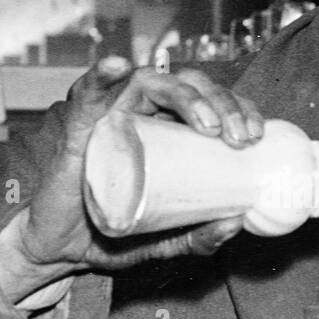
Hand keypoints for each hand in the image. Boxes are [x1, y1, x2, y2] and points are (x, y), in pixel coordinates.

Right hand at [0, 56, 264, 298]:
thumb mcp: (167, 241)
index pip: (212, 104)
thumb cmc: (114, 235)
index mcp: (168, 131)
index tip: (257, 137)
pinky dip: (100, 75)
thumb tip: (237, 225)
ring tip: (208, 125)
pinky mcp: (77, 128)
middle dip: (223, 104)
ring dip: (187, 96)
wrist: (61, 252)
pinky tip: (116, 67)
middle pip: (190, 88)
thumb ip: (198, 237)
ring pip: (153, 82)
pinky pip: (86, 93)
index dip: (240, 109)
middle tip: (241, 138)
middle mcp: (142, 115)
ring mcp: (110, 117)